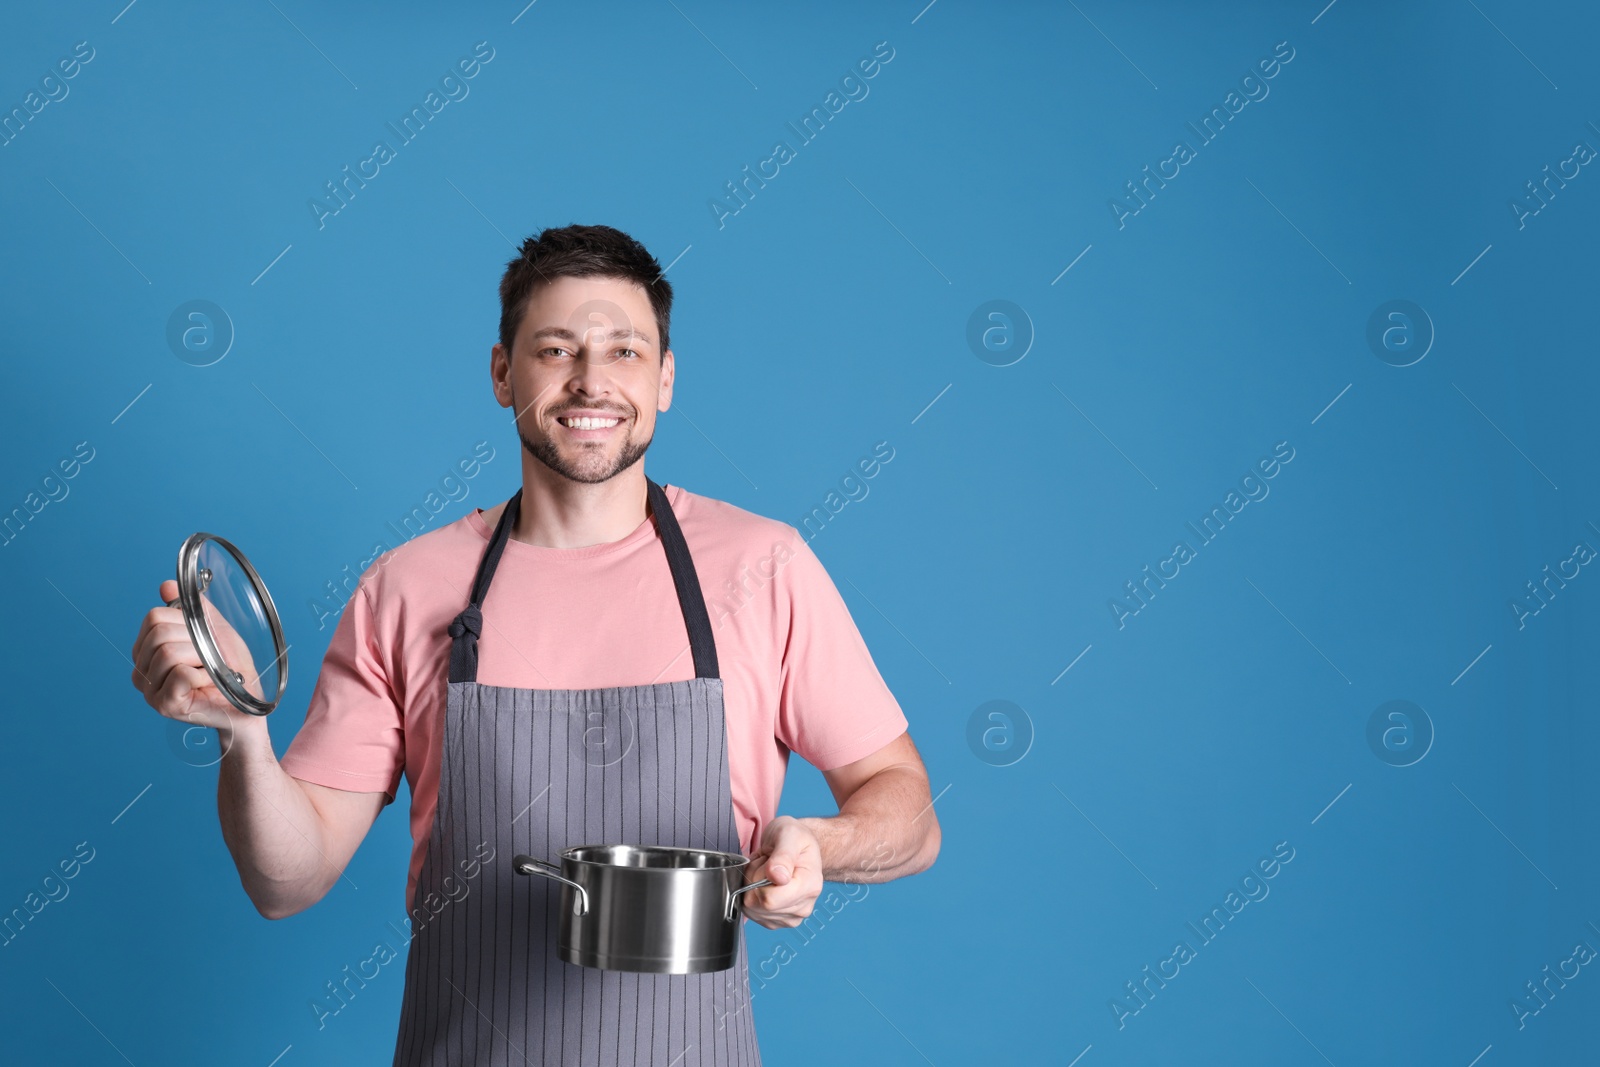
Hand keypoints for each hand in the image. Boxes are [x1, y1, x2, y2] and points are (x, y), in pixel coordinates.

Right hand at [131, 580, 265, 739]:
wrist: (247, 699)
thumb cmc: (230, 666)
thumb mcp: (213, 629)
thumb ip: (190, 608)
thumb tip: (166, 585)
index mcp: (146, 652)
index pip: (153, 618)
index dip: (184, 622)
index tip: (202, 638)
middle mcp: (141, 672)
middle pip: (159, 635)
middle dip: (195, 641)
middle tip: (211, 658)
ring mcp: (150, 692)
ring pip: (169, 654)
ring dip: (202, 659)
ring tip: (211, 671)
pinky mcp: (165, 705)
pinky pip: (180, 674)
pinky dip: (203, 675)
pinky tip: (209, 684)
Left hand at [740, 816, 823, 929]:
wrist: (799, 846)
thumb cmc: (796, 838)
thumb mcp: (790, 833)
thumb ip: (783, 854)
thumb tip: (777, 877)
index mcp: (810, 886)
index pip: (770, 900)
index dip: (759, 880)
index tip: (767, 862)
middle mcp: (803, 906)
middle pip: (759, 905)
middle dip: (753, 881)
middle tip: (766, 863)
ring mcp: (791, 917)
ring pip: (753, 909)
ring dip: (751, 887)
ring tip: (766, 871)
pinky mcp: (778, 921)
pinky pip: (752, 914)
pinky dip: (752, 896)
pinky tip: (764, 883)